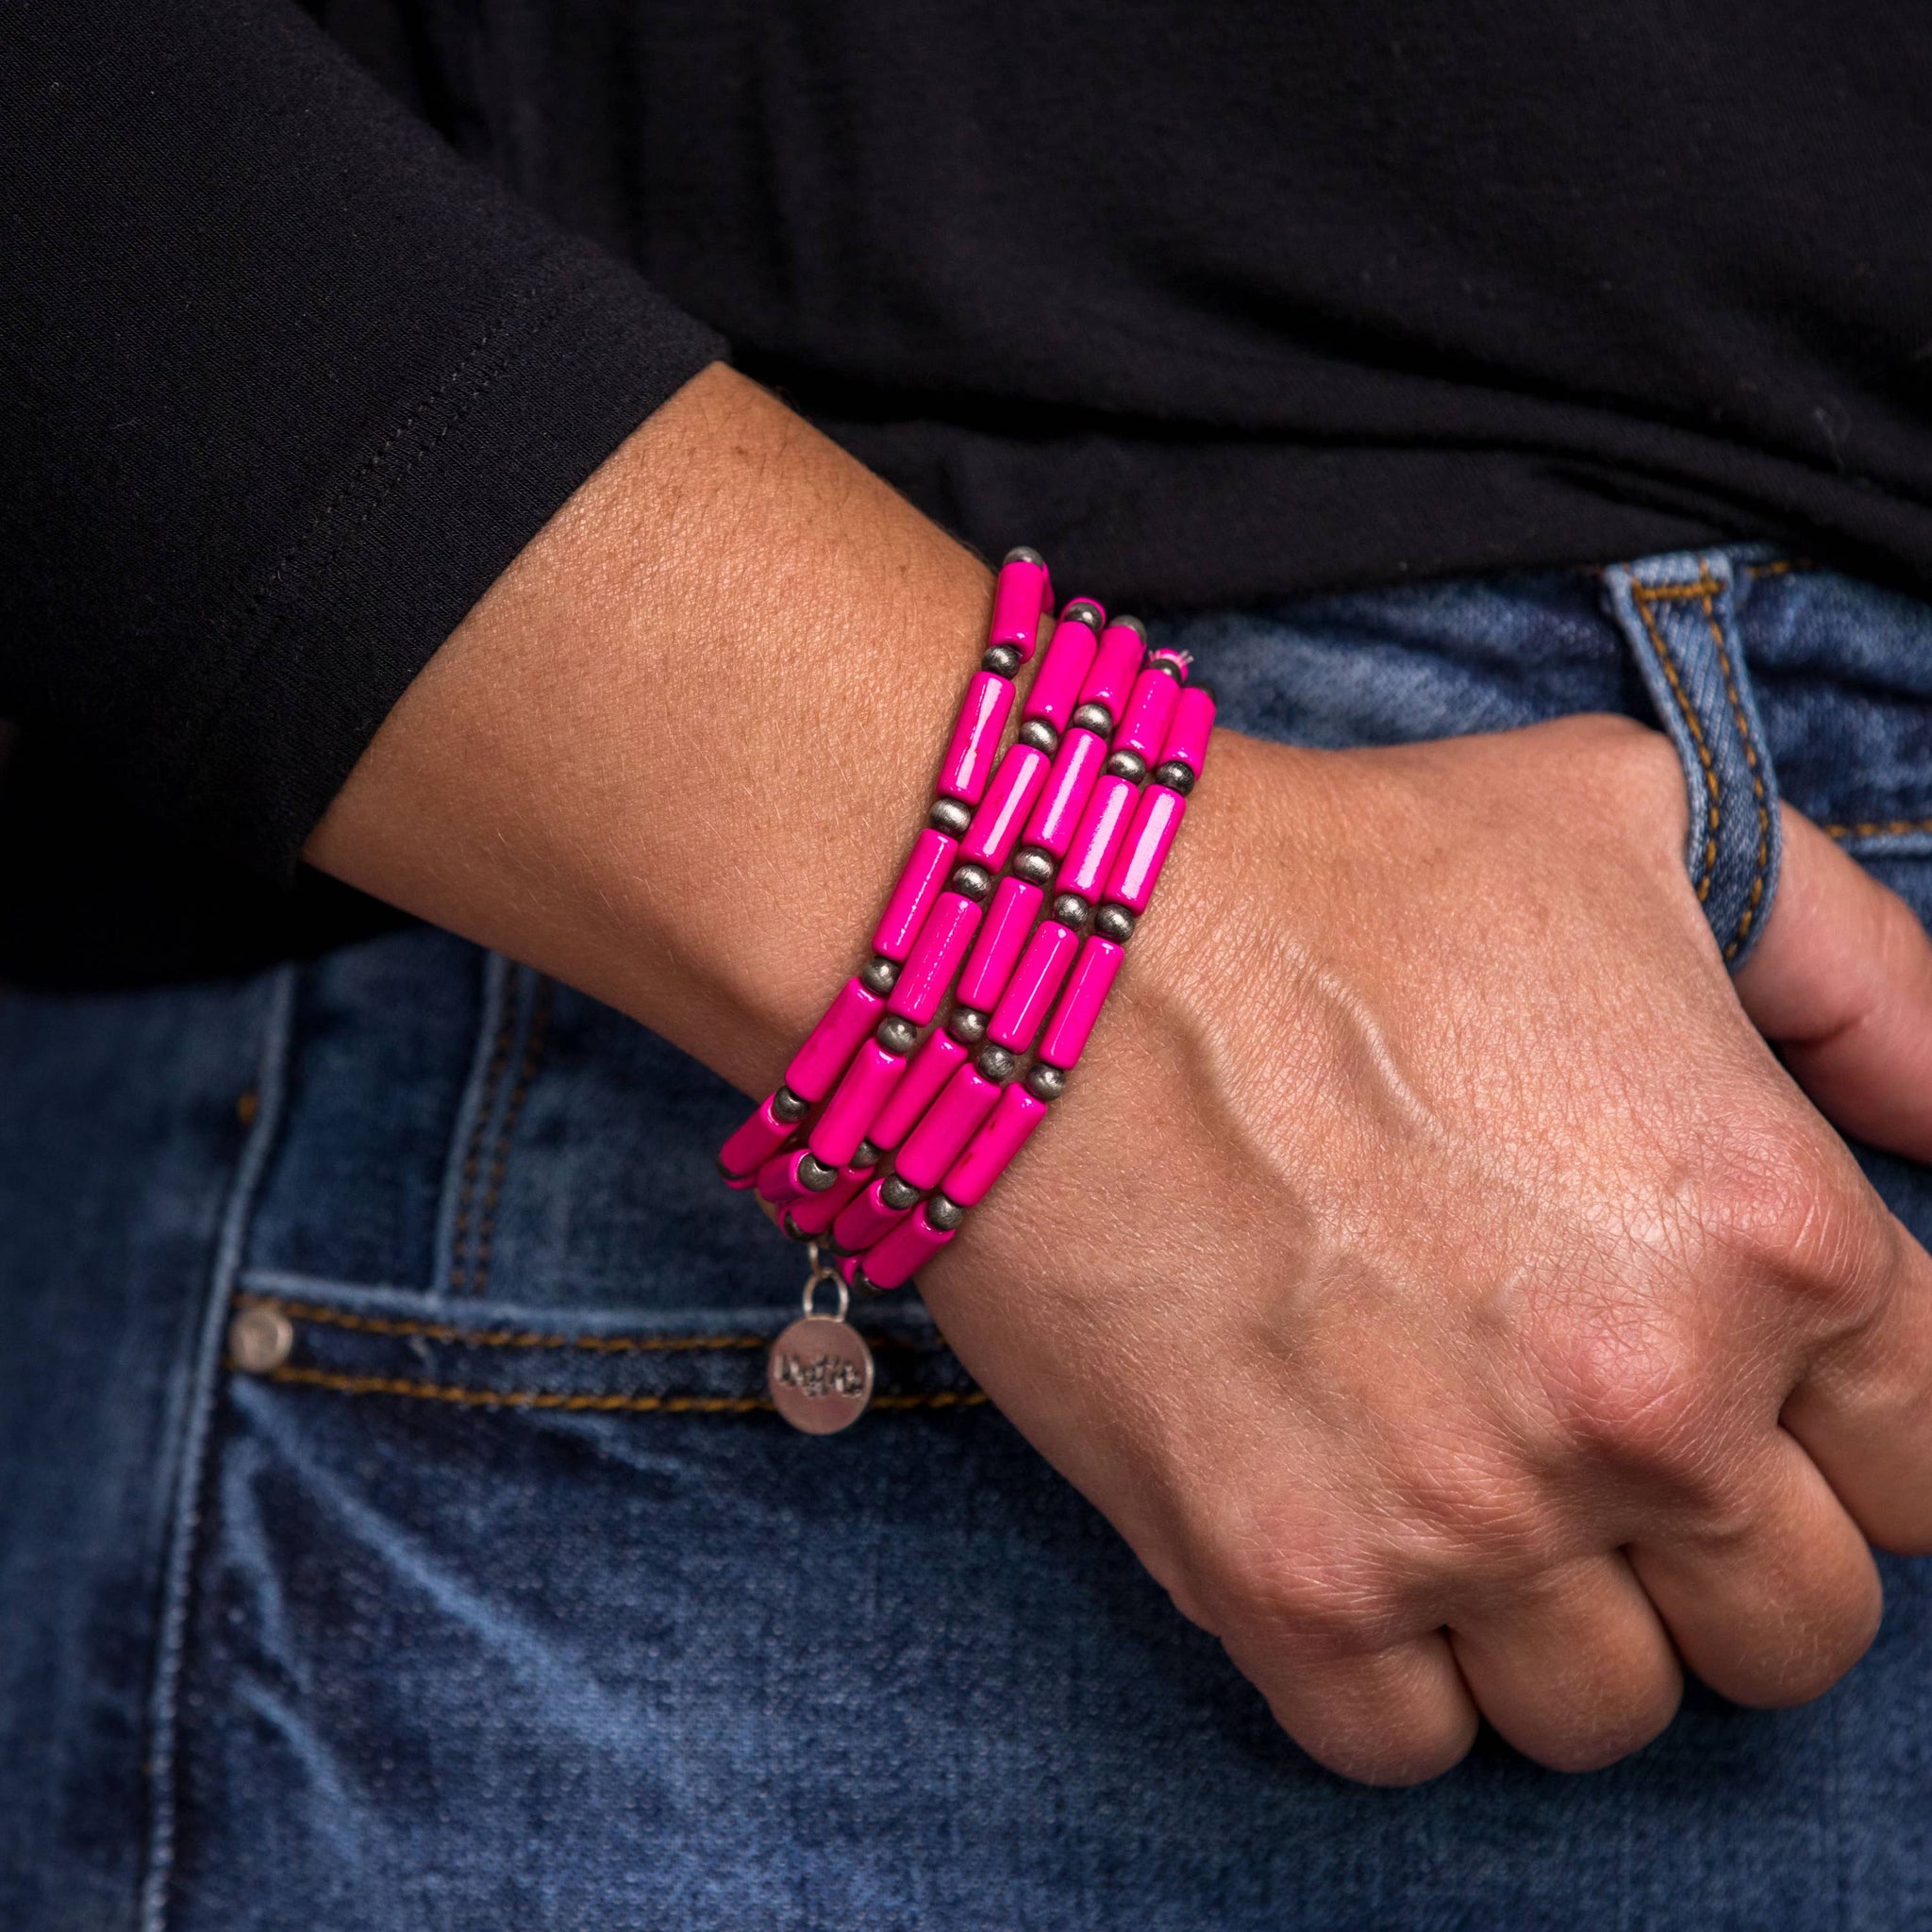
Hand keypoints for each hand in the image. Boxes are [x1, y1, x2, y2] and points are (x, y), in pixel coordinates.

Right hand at [308, 365, 1931, 1784]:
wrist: (1047, 949)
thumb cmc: (1338, 879)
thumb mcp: (1648, 832)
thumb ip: (1868, 988)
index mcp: (1772, 1235)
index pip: (1930, 1465)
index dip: (1839, 1428)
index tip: (1745, 1392)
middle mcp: (1643, 1411)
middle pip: (1792, 1628)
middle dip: (1717, 1546)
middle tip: (1596, 1437)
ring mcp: (1457, 1520)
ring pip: (1607, 1713)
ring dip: (1557, 1619)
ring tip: (1462, 1486)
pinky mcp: (1280, 1580)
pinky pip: (1409, 1745)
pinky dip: (1397, 1671)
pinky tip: (1352, 1531)